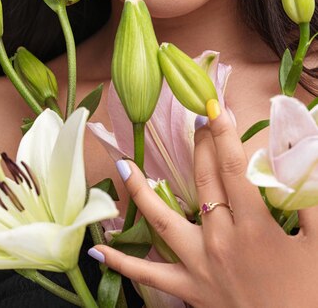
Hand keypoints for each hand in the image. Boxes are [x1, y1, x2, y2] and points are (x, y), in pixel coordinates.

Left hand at [89, 101, 317, 307]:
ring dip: (141, 192)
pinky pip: (149, 277)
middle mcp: (220, 240)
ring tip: (124, 166)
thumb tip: (302, 162)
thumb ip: (309, 203)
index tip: (215, 106)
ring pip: (162, 221)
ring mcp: (199, 266)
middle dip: (200, 146)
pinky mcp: (189, 290)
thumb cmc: (309, 295)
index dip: (224, 133)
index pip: (234, 167)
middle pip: (203, 181)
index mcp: (254, 227)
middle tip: (198, 120)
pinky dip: (123, 264)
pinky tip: (98, 252)